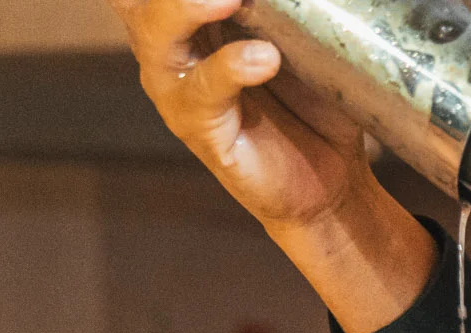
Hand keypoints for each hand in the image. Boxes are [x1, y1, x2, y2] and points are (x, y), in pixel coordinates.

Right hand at [106, 0, 434, 331]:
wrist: (330, 178)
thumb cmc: (311, 99)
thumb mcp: (298, 38)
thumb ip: (283, 8)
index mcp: (189, 16)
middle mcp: (169, 44)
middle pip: (140, 0)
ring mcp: (176, 87)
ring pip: (155, 33)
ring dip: (188, 8)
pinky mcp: (198, 128)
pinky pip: (203, 91)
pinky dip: (231, 67)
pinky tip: (264, 57)